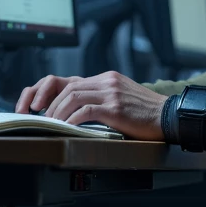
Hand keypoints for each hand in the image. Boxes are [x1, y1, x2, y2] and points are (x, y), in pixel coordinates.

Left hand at [16, 71, 166, 140]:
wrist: (170, 117)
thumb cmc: (146, 115)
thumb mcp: (121, 100)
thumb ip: (101, 100)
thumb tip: (75, 113)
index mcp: (105, 79)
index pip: (68, 80)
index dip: (46, 91)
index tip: (35, 105)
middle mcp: (106, 81)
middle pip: (66, 86)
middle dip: (46, 102)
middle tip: (37, 117)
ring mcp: (111, 93)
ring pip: (72, 96)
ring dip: (57, 112)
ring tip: (50, 124)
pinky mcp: (116, 108)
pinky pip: (85, 110)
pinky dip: (72, 120)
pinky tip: (66, 128)